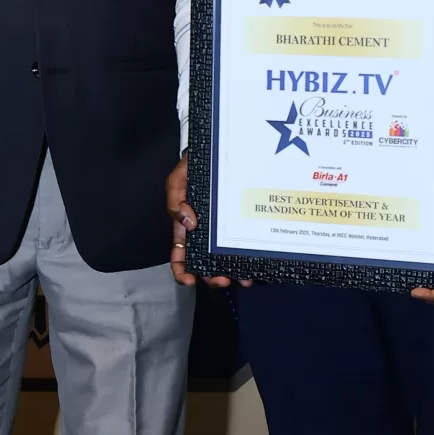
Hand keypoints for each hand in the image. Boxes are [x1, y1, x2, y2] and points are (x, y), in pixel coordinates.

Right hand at [167, 153, 246, 288]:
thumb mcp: (176, 182)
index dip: (182, 272)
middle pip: (206, 264)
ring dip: (235, 273)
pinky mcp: (239, 225)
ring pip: (227, 259)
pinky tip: (257, 262)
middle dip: (213, 277)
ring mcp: (223, 232)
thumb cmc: (190, 170)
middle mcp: (205, 235)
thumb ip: (176, 202)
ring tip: (245, 278)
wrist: (213, 154)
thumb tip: (188, 223)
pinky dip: (250, 256)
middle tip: (223, 280)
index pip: (180, 256)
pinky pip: (244, 243)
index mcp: (185, 229)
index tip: (190, 280)